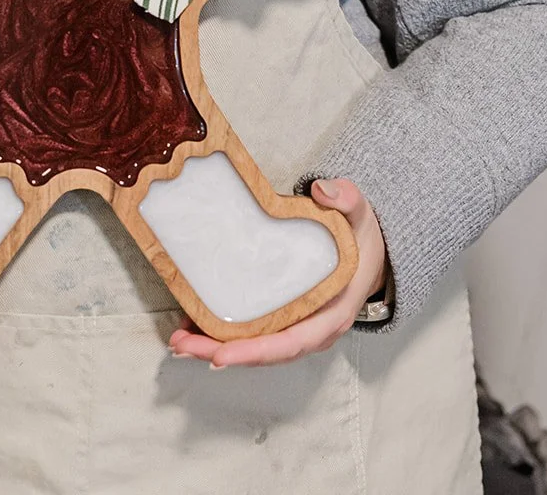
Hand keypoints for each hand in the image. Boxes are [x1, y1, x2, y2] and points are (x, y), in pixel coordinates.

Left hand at [168, 177, 386, 367]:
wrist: (368, 249)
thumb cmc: (360, 235)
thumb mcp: (359, 212)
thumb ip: (345, 199)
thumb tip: (321, 191)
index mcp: (333, 311)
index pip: (294, 341)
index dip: (258, 351)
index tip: (222, 355)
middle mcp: (314, 329)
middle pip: (266, 351)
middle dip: (222, 353)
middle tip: (182, 345)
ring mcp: (298, 326)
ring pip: (256, 346)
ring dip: (215, 348)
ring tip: (178, 341)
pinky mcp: (283, 317)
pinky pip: (254, 333)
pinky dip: (223, 334)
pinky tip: (192, 326)